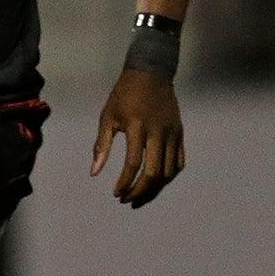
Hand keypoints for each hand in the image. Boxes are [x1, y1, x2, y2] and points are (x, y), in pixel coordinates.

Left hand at [91, 67, 185, 207]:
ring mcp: (173, 134)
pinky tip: (157, 182)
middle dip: (141, 191)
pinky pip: (179, 162)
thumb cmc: (123, 96)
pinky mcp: (180, 134)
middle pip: (154, 172)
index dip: (125, 182)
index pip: (134, 164)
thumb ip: (101, 146)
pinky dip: (169, 175)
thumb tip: (94, 172)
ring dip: (155, 188)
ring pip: (169, 171)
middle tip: (127, 200)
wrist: (151, 75)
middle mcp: (158, 133)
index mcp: (138, 128)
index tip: (117, 194)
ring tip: (140, 195)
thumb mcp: (107, 117)